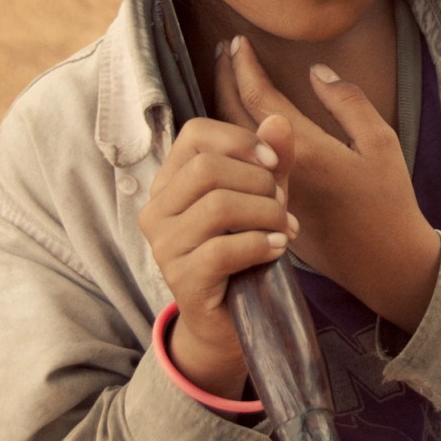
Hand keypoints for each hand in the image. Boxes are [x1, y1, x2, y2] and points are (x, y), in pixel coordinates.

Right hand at [139, 113, 296, 396]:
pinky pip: (222, 250)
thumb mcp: (263, 198)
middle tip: (281, 204)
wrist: (235, 320)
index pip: (195, 134)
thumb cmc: (246, 250)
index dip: (239, 139)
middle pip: (206, 168)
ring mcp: (164, 246)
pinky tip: (276, 250)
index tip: (272, 162)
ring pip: (217, 206)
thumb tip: (278, 120)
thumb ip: (271, 161)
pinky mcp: (181, 280)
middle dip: (258, 182)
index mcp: (171, 181)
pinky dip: (259, 245)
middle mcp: (157, 210)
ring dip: (265, 213)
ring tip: (284, 228)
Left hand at [216, 39, 440, 332]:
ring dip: (225, 108)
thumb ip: (348, 102)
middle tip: (221, 52)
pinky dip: (236, 138)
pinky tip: (237, 123)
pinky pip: (241, 165)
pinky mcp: (269, 209)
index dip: (244, 66)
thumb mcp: (381, 143)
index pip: (259, 99)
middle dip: (224, 80)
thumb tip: (317, 70)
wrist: (385, 263)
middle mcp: (277, 172)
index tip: (236, 42)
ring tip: (225, 79)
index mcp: (304, 151)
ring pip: (234, 145)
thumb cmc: (389, 201)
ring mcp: (268, 192)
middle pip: (234, 119)